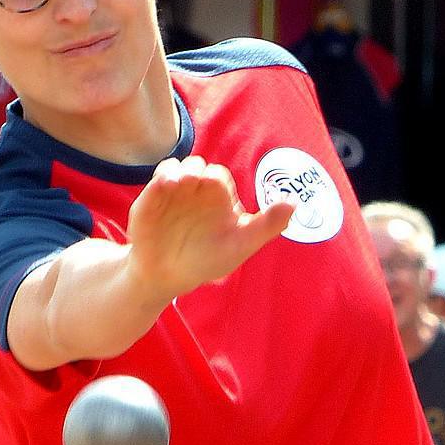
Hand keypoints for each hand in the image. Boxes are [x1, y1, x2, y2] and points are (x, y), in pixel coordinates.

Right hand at [126, 156, 294, 299]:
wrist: (169, 278)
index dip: (216, 179)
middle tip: (195, 180)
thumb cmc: (208, 260)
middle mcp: (195, 189)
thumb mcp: (240, 245)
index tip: (214, 186)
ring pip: (175, 168)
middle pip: (196, 167)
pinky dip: (160, 179)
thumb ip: (267, 225)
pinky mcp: (150, 199)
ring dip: (178, 170)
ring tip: (179, 182)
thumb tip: (294, 203)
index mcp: (217, 196)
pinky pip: (156, 181)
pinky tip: (165, 186)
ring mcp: (172, 192)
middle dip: (196, 171)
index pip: (218, 176)